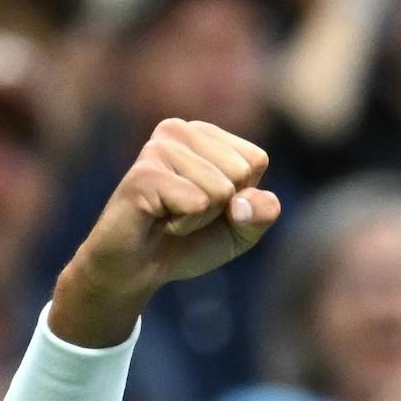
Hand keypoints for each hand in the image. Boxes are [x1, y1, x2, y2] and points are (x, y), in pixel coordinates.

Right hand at [54, 121, 282, 343]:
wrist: (137, 270)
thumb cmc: (189, 242)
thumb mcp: (242, 230)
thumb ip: (263, 212)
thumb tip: (244, 203)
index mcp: (203, 134)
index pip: (255, 160)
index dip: (241, 197)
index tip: (207, 205)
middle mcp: (178, 130)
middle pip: (240, 172)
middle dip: (220, 207)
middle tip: (185, 214)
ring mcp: (158, 149)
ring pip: (220, 188)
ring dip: (199, 218)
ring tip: (170, 216)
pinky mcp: (144, 174)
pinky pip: (196, 203)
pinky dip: (183, 225)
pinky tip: (158, 221)